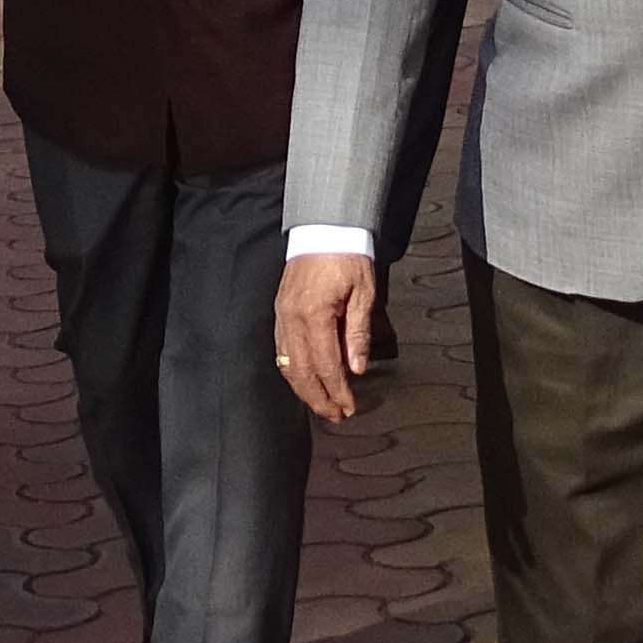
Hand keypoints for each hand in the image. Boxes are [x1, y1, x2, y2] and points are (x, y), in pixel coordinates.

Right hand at [273, 254, 380, 423]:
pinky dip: (291, 370)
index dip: (338, 391)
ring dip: (304, 389)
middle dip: (319, 398)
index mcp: (314, 314)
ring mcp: (282, 315)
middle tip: (336, 416)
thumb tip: (357, 368)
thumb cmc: (347, 256)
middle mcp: (292, 319)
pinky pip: (281, 350)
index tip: (349, 408)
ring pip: (287, 364)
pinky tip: (302, 380)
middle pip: (302, 372)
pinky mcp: (279, 311)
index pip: (327, 365)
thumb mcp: (364, 293)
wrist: (325, 227)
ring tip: (321, 405)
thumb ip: (358, 333)